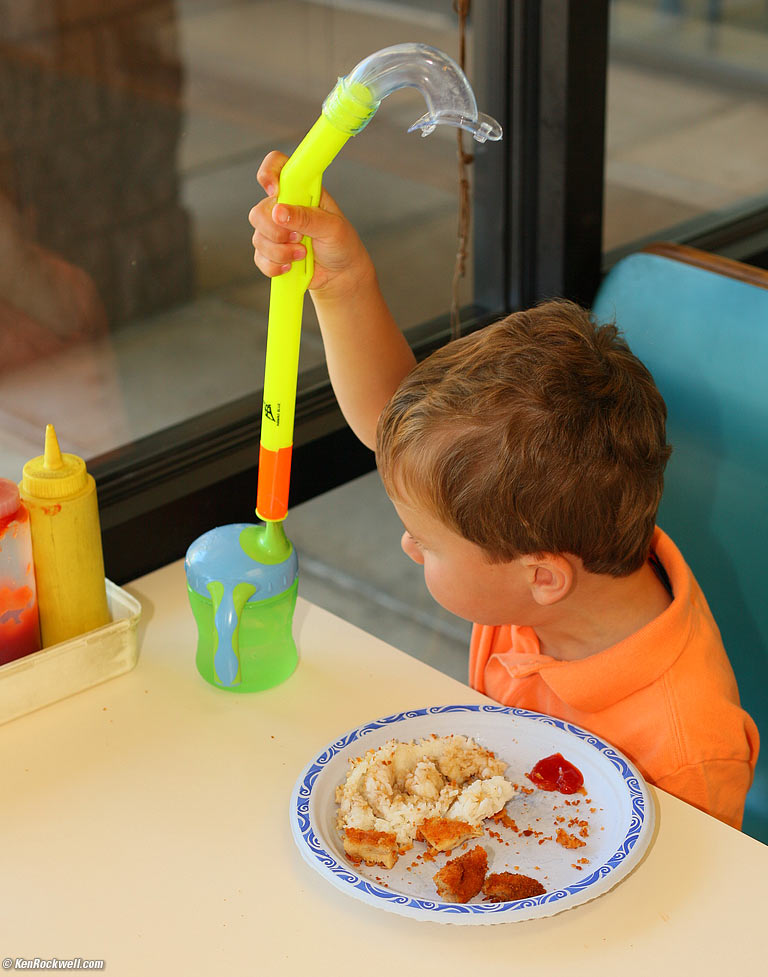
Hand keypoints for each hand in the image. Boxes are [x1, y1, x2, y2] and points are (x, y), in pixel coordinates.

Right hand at [249, 150, 373, 296]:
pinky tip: (291, 266)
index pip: (276, 167)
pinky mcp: (271, 253)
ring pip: (258, 238)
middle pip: (259, 211)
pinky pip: (260, 258)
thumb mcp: (332, 228)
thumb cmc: (342, 244)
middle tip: (299, 238)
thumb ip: (307, 218)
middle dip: (276, 230)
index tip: (274, 191)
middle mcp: (284, 207)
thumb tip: (278, 212)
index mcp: (301, 191)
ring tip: (303, 254)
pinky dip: (275, 266)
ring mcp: (275, 230)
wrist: (342, 275)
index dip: (269, 173)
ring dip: (281, 252)